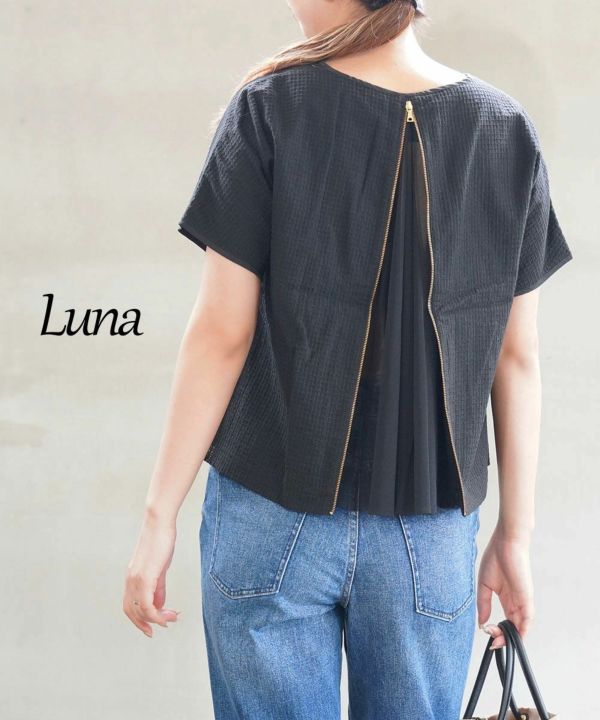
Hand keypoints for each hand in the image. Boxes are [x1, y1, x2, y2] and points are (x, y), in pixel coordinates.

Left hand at [123, 512, 179, 636]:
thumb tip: (159, 604)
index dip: (139, 619)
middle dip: (146, 623)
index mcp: (132, 578)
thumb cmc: (161, 540)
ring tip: (172, 617)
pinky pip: (147, 604)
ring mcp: (136, 580)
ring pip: (140, 611)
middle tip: (163, 626)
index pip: (129, 606)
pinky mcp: (145, 577)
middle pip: (131, 612)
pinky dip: (156, 614)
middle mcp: (130, 581)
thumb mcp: (159, 567)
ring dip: (156, 619)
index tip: (155, 626)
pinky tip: (167, 615)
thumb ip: (158, 587)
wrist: (159, 522)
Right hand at [476, 523, 533, 649]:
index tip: (485, 633)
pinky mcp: (527, 597)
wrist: (506, 542)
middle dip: (503, 639)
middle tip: (492, 642)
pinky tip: (513, 636)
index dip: (496, 632)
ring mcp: (522, 601)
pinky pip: (528, 619)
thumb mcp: (484, 584)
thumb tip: (481, 622)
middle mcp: (515, 602)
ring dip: (511, 637)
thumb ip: (483, 603)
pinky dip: (522, 630)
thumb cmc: (496, 557)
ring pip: (521, 627)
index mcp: (505, 598)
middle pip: (513, 628)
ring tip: (498, 640)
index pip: (504, 622)